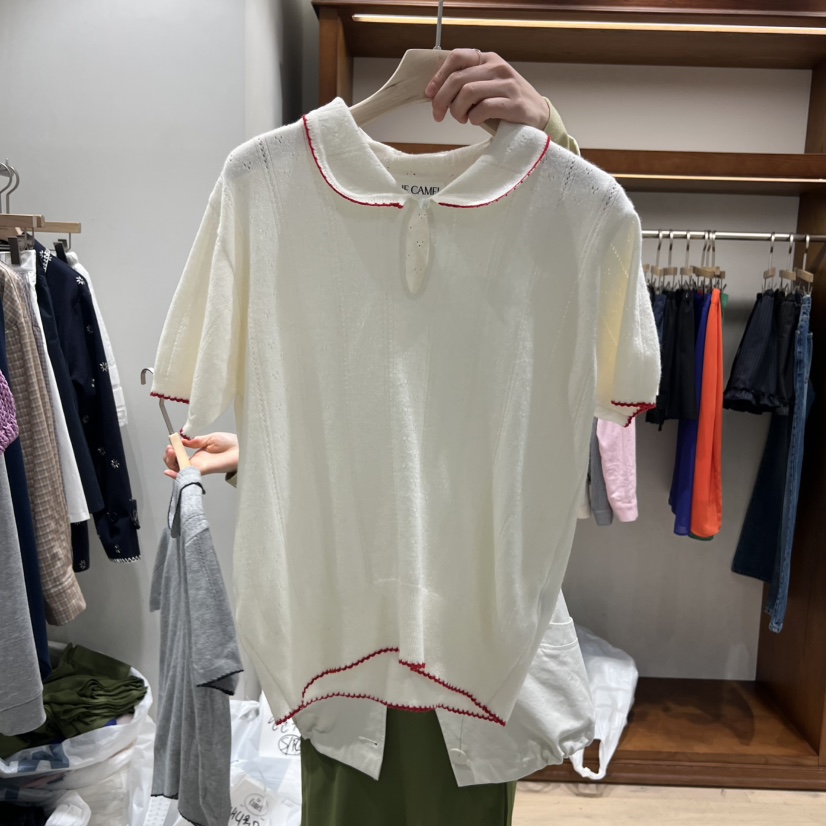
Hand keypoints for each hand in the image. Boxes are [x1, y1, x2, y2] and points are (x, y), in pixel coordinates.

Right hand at [163, 432, 239, 478]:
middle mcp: (196, 462)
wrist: (241, 448)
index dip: (172, 451)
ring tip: (171, 453)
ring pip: (179, 470)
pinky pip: (188, 475)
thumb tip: (182, 440)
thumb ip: (196, 441)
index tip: (171, 443)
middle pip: (176, 464)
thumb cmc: (229, 443)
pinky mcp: (203, 471)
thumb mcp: (210, 438)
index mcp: (197, 453)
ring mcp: (199, 467)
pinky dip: (177, 475)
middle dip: (169, 457)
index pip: (179, 455)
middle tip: (170, 449)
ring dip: (171, 463)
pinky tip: (170, 471)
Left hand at [425, 49, 548, 130]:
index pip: (457, 57)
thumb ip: (467, 83)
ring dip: (457, 110)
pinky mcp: (514, 104)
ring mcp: (508, 85)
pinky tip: (476, 121)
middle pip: (458, 78)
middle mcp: (498, 68)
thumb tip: (436, 93)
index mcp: (489, 60)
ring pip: (468, 92)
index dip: (439, 76)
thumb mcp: (487, 86)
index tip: (429, 93)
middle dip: (441, 99)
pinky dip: (474, 118)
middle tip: (439, 115)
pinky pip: (484, 108)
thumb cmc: (507, 105)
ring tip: (461, 119)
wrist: (539, 118)